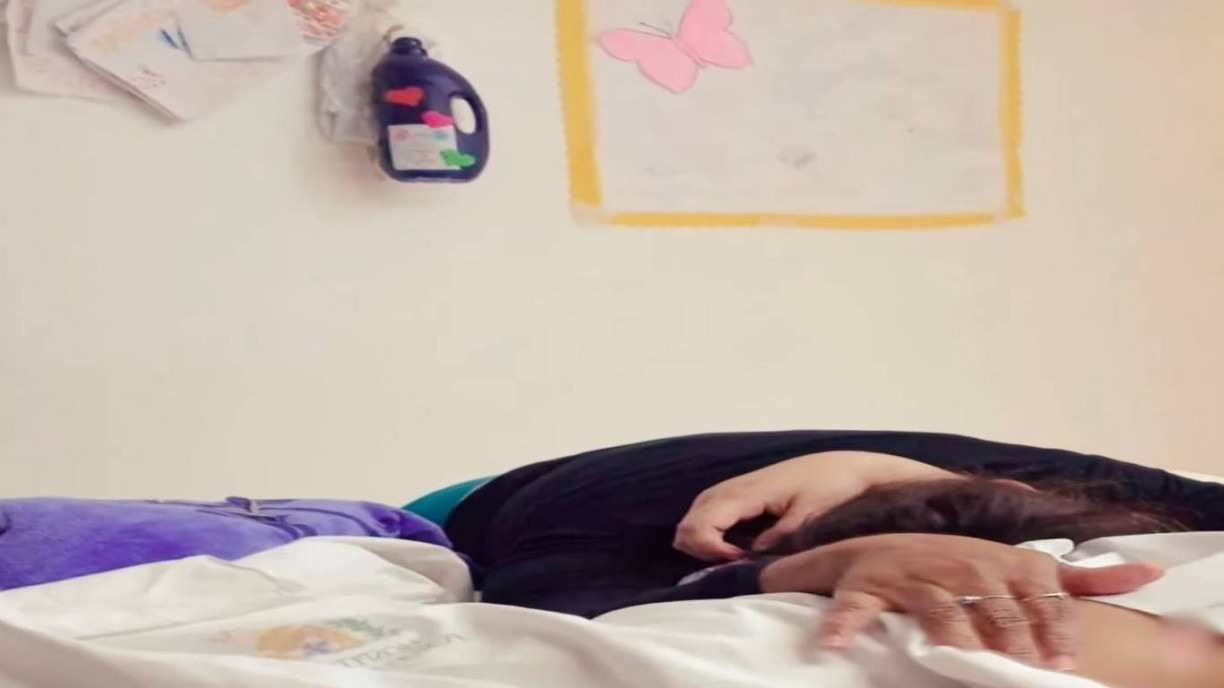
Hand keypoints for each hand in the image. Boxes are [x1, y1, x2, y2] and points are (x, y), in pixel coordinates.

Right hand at [675, 451, 955, 559]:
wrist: (847, 465)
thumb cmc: (832, 486)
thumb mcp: (810, 514)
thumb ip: (781, 535)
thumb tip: (752, 555)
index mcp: (749, 492)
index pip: (702, 523)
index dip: (709, 551)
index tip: (737, 563)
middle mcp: (734, 487)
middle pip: (688, 522)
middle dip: (699, 549)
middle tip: (732, 565)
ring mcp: (735, 487)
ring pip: (694, 516)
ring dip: (702, 542)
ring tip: (733, 559)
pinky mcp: (741, 491)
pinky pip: (708, 512)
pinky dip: (710, 532)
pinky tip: (734, 548)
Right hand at [759, 533, 1164, 668]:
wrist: (880, 548)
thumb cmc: (961, 565)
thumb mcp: (1023, 565)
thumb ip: (1081, 576)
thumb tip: (1147, 574)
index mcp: (998, 562)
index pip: (1035, 595)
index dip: (1049, 628)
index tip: (1059, 662)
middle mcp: (958, 564)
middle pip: (991, 607)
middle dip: (1008, 640)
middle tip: (1018, 671)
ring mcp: (912, 575)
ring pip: (937, 609)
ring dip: (949, 636)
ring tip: (960, 659)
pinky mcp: (867, 586)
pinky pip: (856, 607)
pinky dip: (845, 624)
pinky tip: (837, 644)